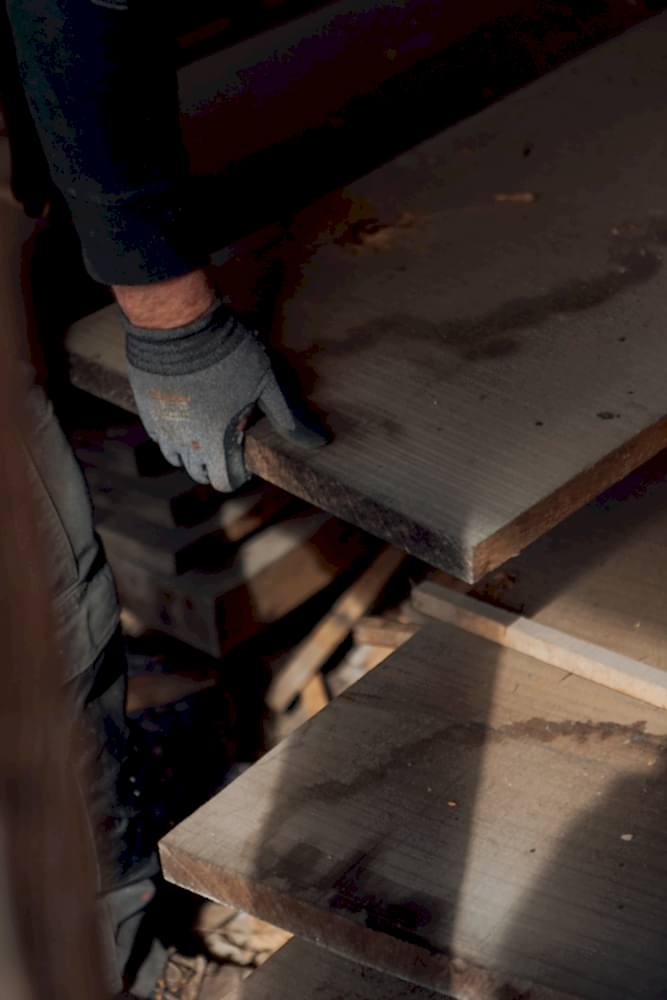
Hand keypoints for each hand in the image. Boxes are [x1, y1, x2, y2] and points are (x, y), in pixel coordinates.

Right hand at [124, 300, 327, 490]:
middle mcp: (185, 442)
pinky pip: (157, 435)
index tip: (247, 459)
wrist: (178, 323)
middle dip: (216, 465)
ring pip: (175, 457)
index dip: (239, 475)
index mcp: (216, 442)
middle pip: (199, 473)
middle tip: (229, 442)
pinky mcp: (145, 407)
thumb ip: (290, 418)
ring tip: (206, 431)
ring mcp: (162, 426)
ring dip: (191, 453)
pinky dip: (171, 435)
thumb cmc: (227, 352)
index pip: (225, 482)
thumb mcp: (267, 383)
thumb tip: (320, 443)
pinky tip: (184, 416)